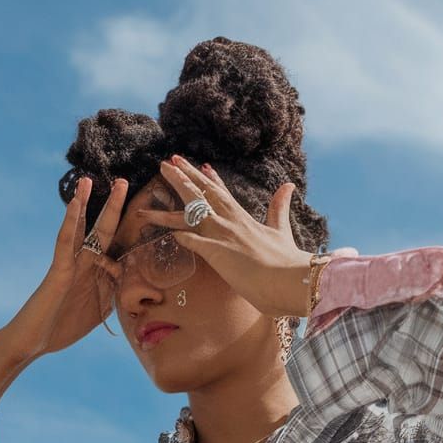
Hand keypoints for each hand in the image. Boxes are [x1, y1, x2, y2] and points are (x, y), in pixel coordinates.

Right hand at [3, 176, 126, 359]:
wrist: (34, 342)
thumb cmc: (63, 327)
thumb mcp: (100, 310)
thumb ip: (115, 293)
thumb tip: (134, 283)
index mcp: (94, 274)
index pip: (113, 246)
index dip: (127, 231)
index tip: (145, 212)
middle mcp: (82, 264)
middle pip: (101, 231)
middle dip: (112, 207)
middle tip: (123, 182)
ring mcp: (69, 265)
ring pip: (79, 229)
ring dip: (84, 203)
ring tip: (88, 180)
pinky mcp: (58, 270)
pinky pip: (65, 242)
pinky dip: (70, 221)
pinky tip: (77, 203)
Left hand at [135, 155, 313, 317]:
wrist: (294, 279)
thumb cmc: (288, 262)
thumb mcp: (282, 230)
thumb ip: (280, 208)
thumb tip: (288, 184)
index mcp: (245, 218)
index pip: (222, 193)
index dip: (208, 179)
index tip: (198, 165)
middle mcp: (231, 222)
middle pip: (201, 194)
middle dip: (182, 178)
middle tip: (165, 163)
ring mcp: (224, 235)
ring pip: (190, 215)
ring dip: (168, 207)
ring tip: (149, 199)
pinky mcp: (220, 253)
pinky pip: (194, 242)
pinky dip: (180, 237)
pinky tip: (165, 234)